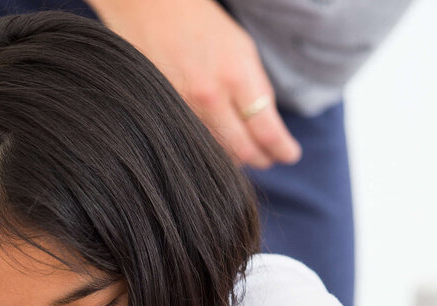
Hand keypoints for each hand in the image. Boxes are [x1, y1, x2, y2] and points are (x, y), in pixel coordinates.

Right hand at [89, 0, 300, 168]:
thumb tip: (269, 122)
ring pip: (217, 151)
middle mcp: (210, 97)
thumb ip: (256, 86)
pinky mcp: (162, 114)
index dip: (281, 149)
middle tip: (268, 159)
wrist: (147, 8)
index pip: (267, 130)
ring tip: (244, 152)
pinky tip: (216, 144)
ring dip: (234, 157)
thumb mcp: (240, 47)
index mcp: (236, 75)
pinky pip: (193, 143)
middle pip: (243, 150)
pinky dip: (209, 147)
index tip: (289, 154)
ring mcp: (183, 108)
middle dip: (261, 159)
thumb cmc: (198, 22)